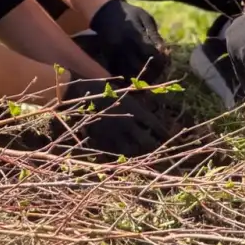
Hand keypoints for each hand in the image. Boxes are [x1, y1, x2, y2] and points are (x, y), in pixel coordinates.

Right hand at [52, 76, 169, 158]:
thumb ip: (136, 101)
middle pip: (146, 141)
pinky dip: (121, 156)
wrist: (76, 94)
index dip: (162, 132)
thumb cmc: (100, 89)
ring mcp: (113, 133)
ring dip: (139, 152)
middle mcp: (127, 123)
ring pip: (132, 150)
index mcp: (134, 109)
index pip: (154, 125)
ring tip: (143, 153)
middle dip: (153, 145)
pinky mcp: (101, 140)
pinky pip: (115, 153)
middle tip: (158, 148)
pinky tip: (123, 156)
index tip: (168, 136)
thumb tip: (150, 107)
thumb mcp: (122, 91)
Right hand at [89, 0, 169, 82]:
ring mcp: (113, 55)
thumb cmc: (130, 14)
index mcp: (133, 35)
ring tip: (151, 74)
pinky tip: (139, 74)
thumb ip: (154, 35)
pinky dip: (130, 78)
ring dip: (142, 79)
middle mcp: (122, 48)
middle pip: (140, 69)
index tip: (167, 60)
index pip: (151, 55)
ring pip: (129, 76)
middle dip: (153, 73)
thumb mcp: (145, 18)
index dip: (161, 61)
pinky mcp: (108, 60)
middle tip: (161, 71)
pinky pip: (120, 75)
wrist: (105, 13)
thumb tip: (164, 51)